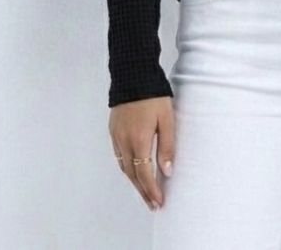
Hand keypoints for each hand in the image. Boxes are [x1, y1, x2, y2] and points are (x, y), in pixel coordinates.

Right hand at [108, 95, 175, 210]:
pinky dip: (127, 167)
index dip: (151, 191)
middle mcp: (124, 141)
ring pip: (124, 166)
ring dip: (134, 181)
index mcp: (139, 140)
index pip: (143, 174)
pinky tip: (134, 170)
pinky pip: (119, 155)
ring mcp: (116, 136)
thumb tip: (167, 171)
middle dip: (143, 191)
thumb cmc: (154, 95)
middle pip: (132, 175)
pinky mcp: (113, 130)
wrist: (133, 75)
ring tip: (145, 191)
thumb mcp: (167, 119)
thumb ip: (167, 146)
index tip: (158, 202)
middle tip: (153, 204)